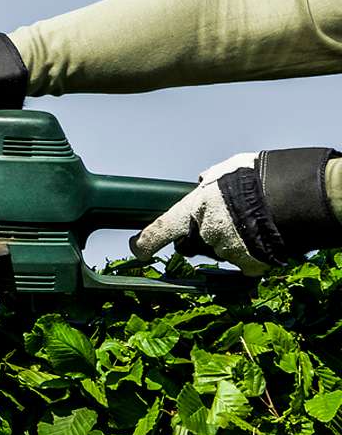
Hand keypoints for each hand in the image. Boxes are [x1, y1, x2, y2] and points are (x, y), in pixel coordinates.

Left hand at [131, 148, 341, 275]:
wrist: (298, 195)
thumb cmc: (260, 177)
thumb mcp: (228, 169)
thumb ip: (209, 179)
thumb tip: (201, 181)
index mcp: (194, 209)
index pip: (160, 230)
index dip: (145, 243)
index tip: (137, 250)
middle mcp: (206, 234)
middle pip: (194, 243)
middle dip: (202, 235)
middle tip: (225, 218)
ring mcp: (227, 252)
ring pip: (221, 252)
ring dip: (230, 242)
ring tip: (251, 222)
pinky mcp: (250, 265)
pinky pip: (244, 264)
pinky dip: (250, 255)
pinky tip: (261, 239)